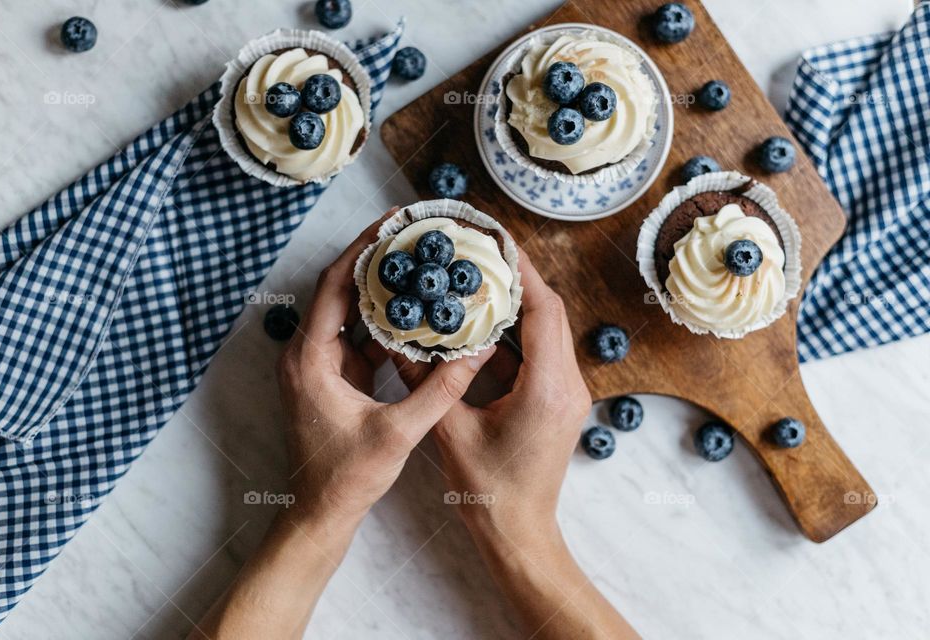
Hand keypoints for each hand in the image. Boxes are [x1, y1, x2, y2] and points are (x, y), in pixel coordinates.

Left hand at [276, 215, 495, 527]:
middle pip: (340, 290)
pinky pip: (358, 337)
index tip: (391, 223)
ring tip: (419, 263)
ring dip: (382, 290)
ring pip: (350, 312)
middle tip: (412, 234)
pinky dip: (385, 323)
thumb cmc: (346, 478)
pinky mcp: (332, 377)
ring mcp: (319, 365)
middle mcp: (307, 354)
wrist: (319, 513)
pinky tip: (417, 312)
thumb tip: (477, 350)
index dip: (362, 249)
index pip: (333, 285)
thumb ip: (440, 390)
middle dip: (376, 261)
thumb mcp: (399, 432)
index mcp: (310, 359)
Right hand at [395, 249, 590, 544]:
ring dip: (516, 307)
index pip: (544, 311)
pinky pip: (541, 354)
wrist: (519, 533)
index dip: (522, 271)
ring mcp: (568, 394)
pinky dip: (515, 337)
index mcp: (547, 389)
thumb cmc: (487, 492)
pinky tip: (481, 327)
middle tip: (483, 252)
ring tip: (479, 281)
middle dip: (519, 280)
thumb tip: (399, 341)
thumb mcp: (449, 433)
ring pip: (548, 332)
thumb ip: (428, 382)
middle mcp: (567, 386)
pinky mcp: (559, 402)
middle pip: (551, 314)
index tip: (497, 241)